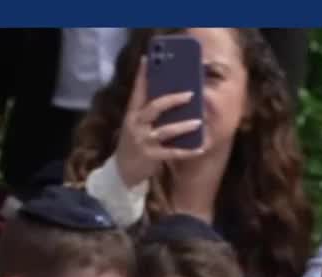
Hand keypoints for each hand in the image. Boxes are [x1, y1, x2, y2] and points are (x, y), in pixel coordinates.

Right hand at [113, 56, 204, 187]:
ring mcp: (143, 141)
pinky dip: (188, 151)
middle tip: (190, 94)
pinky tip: (200, 148)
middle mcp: (136, 125)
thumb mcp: (135, 125)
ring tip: (198, 122)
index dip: (142, 76)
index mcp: (132, 114)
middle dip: (173, 100)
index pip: (137, 91)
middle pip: (154, 107)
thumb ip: (147, 112)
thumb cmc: (134, 143)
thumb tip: (169, 97)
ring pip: (166, 131)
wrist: (122, 171)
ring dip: (183, 126)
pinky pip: (173, 152)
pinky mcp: (151, 156)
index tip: (147, 59)